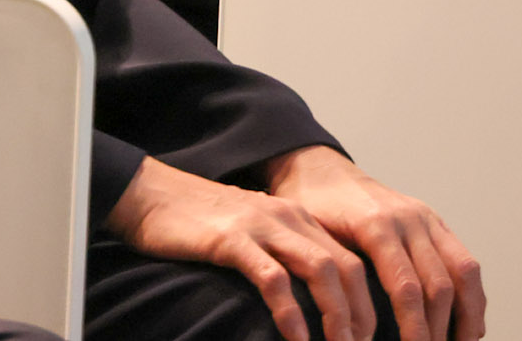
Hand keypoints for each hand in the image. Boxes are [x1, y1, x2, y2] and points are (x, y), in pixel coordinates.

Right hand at [106, 155, 379, 340]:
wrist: (149, 195)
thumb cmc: (198, 225)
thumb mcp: (252, 236)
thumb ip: (281, 258)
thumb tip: (308, 303)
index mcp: (298, 218)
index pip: (351, 260)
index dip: (368, 303)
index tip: (371, 338)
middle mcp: (289, 218)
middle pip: (346, 267)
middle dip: (361, 314)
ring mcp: (261, 227)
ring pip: (320, 270)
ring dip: (337, 315)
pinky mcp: (232, 239)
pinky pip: (273, 277)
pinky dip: (290, 310)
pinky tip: (296, 338)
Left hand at [268, 145, 484, 340]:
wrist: (320, 169)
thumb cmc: (311, 209)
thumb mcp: (312, 241)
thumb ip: (334, 279)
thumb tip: (346, 329)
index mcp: (374, 224)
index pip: (405, 287)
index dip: (414, 328)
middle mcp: (407, 218)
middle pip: (438, 285)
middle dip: (438, 329)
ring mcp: (425, 217)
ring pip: (463, 271)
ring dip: (467, 316)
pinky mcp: (434, 220)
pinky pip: (465, 259)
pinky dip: (473, 295)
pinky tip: (469, 324)